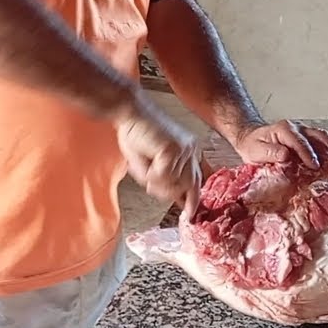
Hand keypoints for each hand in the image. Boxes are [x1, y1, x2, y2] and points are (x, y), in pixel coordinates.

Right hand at [118, 94, 202, 219]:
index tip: (189, 215)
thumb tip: (175, 199)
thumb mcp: (152, 163)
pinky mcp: (174, 149)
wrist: (130, 112)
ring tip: (144, 165)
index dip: (193, 200)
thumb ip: (165, 180)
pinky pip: (163, 177)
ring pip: (174, 184)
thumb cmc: (136, 135)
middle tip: (149, 183)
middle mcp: (192, 150)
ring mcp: (185, 150)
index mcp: (190, 151)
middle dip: (168, 192)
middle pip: (188, 187)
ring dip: (155, 182)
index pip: (197, 181)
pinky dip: (150, 174)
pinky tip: (145, 160)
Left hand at [233, 120, 327, 168]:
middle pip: (319, 135)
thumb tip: (287, 155)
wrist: (251, 139)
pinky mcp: (309, 138)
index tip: (315, 166)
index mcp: (285, 129)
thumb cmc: (253, 146)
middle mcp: (298, 128)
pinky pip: (324, 143)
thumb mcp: (255, 150)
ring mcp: (305, 132)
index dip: (308, 154)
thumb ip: (270, 152)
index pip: (300, 142)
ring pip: (325, 138)